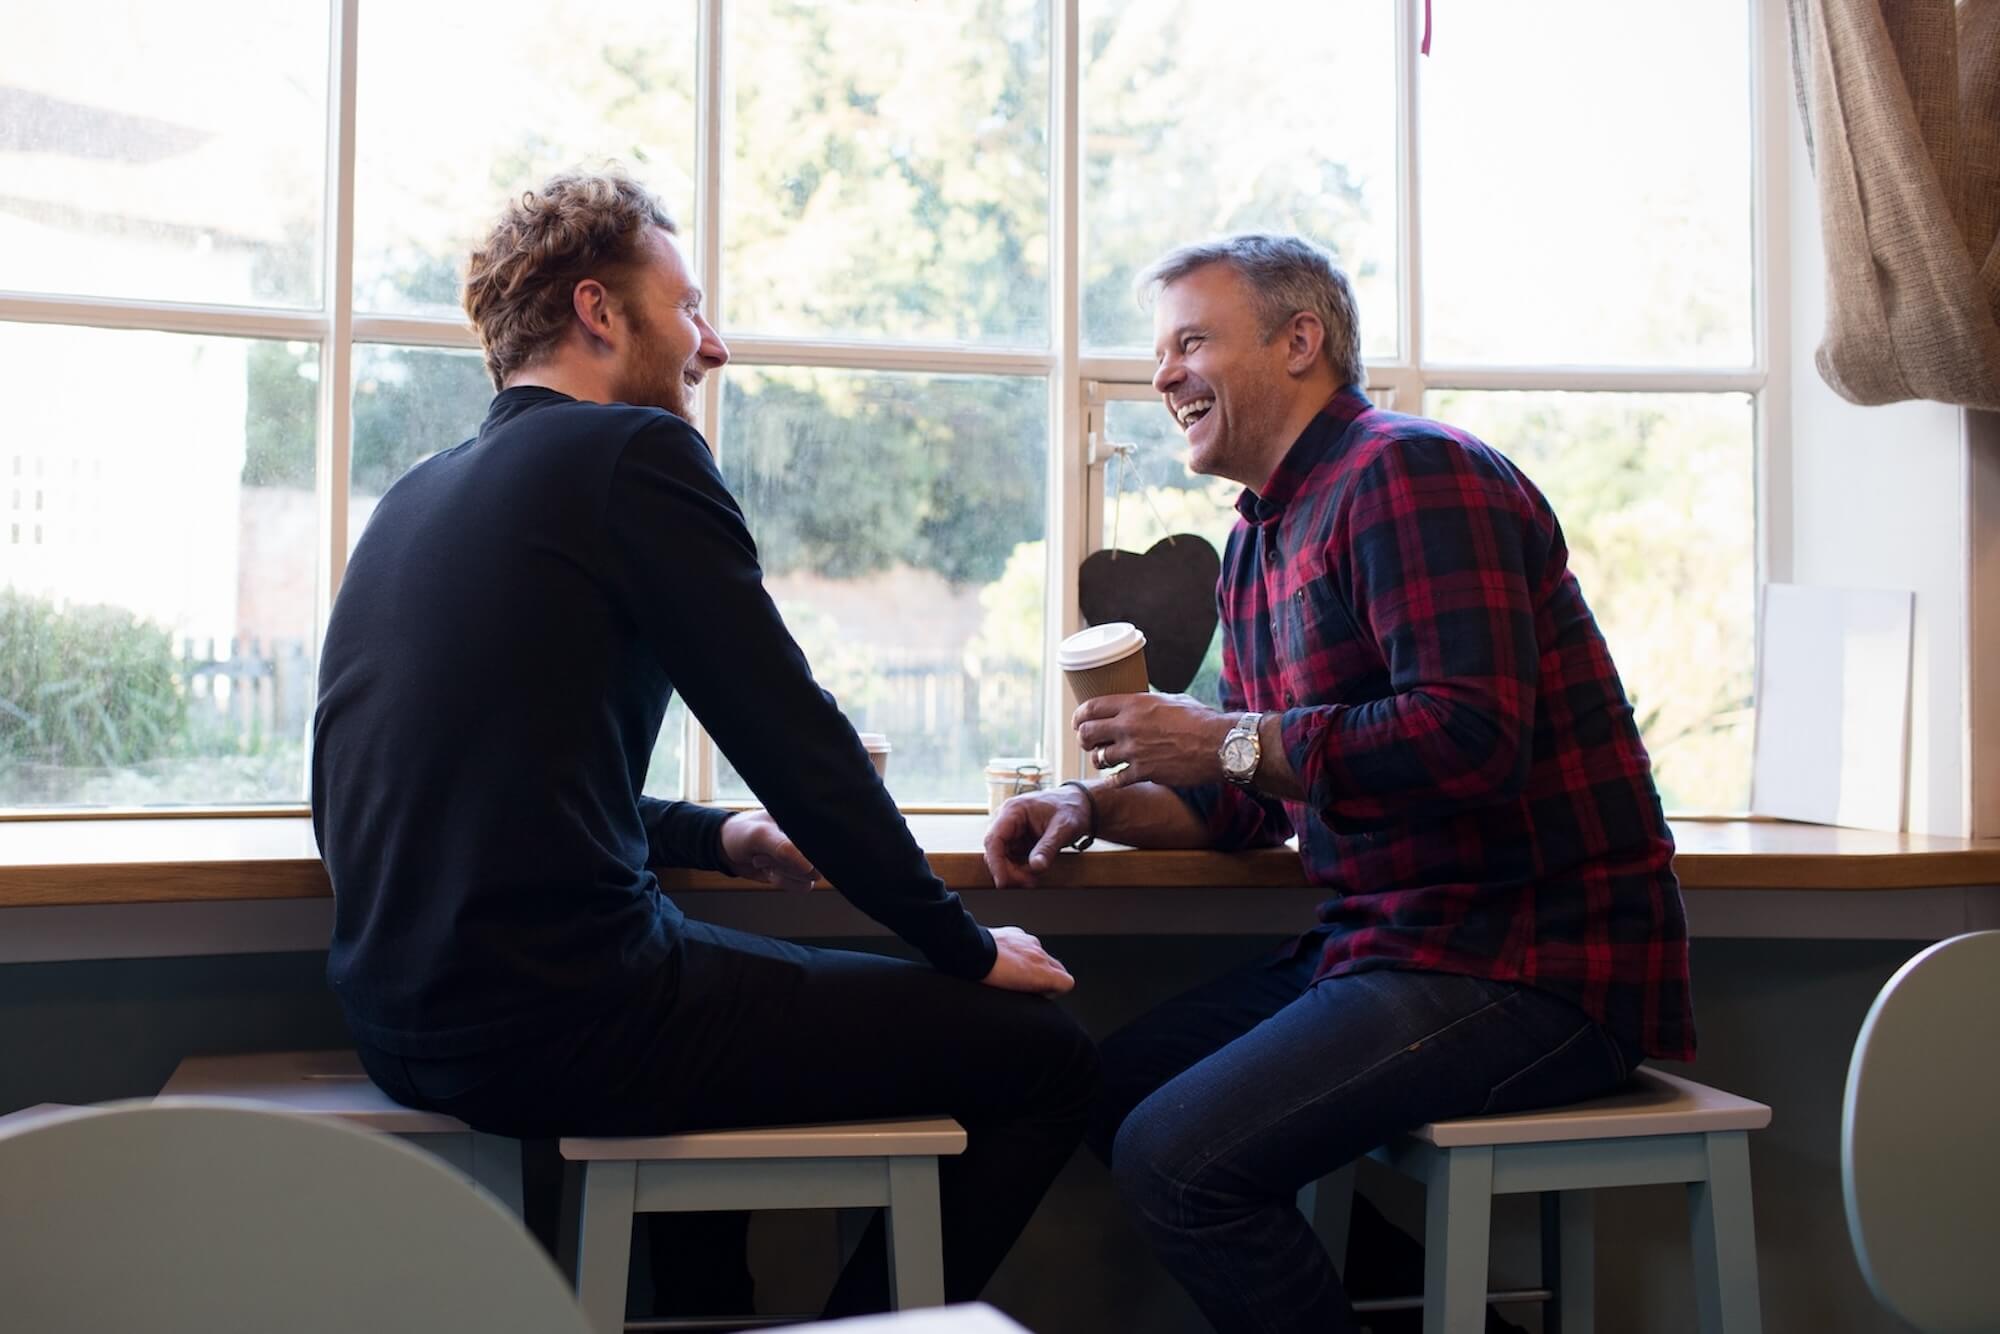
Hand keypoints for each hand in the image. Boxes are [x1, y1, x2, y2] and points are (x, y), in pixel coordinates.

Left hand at [718, 809, 818, 891]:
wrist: (726, 848)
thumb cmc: (742, 833)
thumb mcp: (760, 835)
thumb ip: (784, 848)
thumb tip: (810, 867)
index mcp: (804, 821)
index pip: (821, 842)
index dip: (800, 852)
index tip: (777, 848)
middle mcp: (807, 839)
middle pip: (816, 864)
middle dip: (786, 863)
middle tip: (767, 852)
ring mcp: (803, 857)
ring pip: (808, 878)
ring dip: (783, 873)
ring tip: (766, 859)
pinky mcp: (797, 872)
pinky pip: (802, 886)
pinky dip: (783, 881)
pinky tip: (770, 869)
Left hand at [980, 925, 1074, 994]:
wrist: (972, 953)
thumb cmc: (989, 975)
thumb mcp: (1016, 995)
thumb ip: (1034, 991)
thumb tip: (1036, 995)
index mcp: (1043, 971)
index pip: (1067, 982)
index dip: (1055, 990)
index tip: (1041, 994)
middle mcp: (1039, 953)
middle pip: (1057, 967)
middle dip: (1047, 976)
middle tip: (1029, 985)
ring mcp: (1028, 941)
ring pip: (1040, 954)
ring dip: (1031, 962)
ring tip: (1012, 970)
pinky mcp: (1016, 933)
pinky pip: (1025, 943)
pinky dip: (1018, 950)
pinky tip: (1004, 957)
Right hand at [983, 787, 1092, 887]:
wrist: (1080, 805)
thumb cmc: (1070, 808)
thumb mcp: (1063, 828)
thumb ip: (1048, 847)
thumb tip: (1036, 866)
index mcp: (1013, 810)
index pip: (994, 839)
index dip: (995, 863)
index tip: (1003, 882)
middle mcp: (1007, 819)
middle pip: (995, 851)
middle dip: (1008, 871)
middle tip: (1027, 883)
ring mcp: (1011, 830)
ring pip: (1001, 857)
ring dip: (1014, 872)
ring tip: (1032, 880)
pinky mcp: (1017, 840)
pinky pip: (1011, 858)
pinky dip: (1019, 870)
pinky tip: (1032, 875)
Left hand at [1074, 692, 1233, 790]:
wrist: (1219, 744)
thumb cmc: (1201, 719)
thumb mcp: (1172, 700)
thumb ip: (1150, 704)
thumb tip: (1142, 704)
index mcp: (1134, 704)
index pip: (1091, 707)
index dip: (1079, 716)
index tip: (1078, 722)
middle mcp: (1128, 726)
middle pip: (1087, 734)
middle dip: (1083, 739)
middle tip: (1088, 743)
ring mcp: (1134, 751)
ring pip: (1098, 759)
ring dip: (1099, 760)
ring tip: (1105, 760)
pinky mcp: (1143, 772)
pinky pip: (1116, 780)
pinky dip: (1114, 780)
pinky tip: (1118, 779)